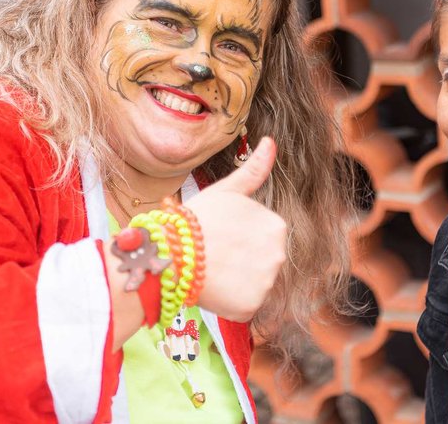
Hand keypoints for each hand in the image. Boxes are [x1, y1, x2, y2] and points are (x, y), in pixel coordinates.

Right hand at [186, 137, 285, 321]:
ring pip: (254, 285)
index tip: (222, 237)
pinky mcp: (251, 307)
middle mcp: (278, 255)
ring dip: (237, 282)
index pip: (265, 238)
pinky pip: (245, 306)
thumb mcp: (228, 190)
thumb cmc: (197, 219)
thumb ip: (254, 169)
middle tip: (216, 255)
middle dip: (242, 261)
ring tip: (213, 270)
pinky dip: (230, 302)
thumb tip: (271, 142)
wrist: (169, 253)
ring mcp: (266, 283)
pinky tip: (214, 288)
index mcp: (277, 226)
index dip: (241, 239)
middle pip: (263, 263)